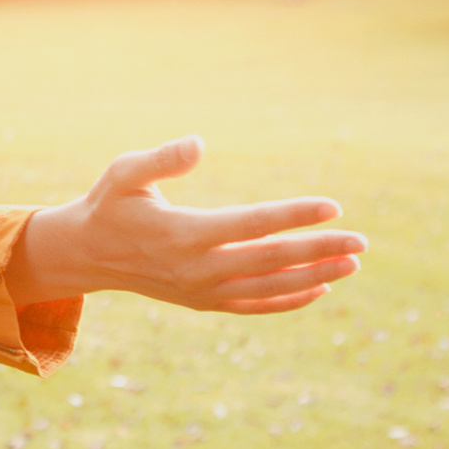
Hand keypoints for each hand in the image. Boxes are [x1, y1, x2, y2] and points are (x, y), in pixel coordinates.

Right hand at [6, 137, 362, 315]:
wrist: (87, 255)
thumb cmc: (110, 204)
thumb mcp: (124, 173)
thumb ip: (162, 159)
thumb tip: (200, 143)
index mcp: (181, 234)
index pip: (251, 225)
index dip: (293, 216)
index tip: (332, 206)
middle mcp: (196, 269)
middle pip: (271, 262)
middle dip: (319, 251)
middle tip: (361, 241)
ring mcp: (201, 291)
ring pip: (269, 289)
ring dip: (314, 277)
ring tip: (352, 264)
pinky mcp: (203, 303)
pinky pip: (254, 306)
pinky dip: (289, 301)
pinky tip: (321, 289)